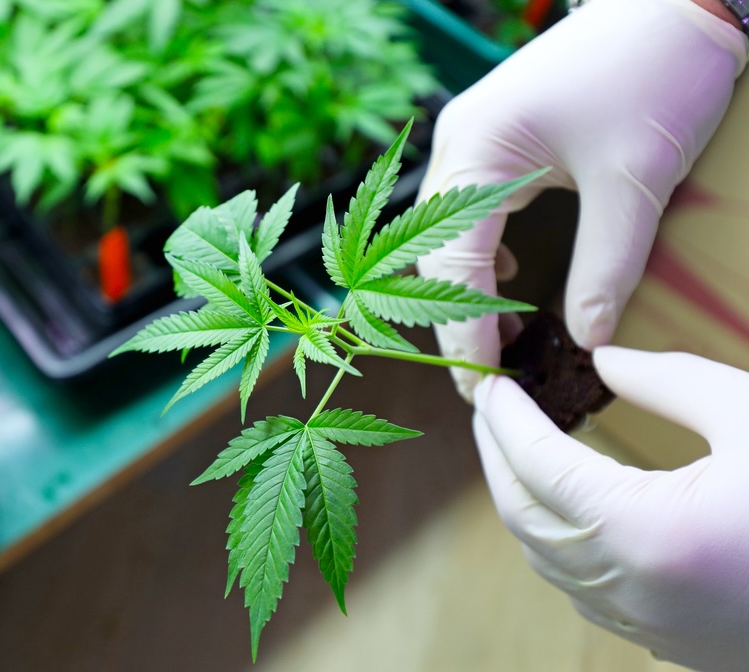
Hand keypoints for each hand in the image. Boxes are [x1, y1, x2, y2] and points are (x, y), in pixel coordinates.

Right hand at [416, 0, 747, 400]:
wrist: (676, 2)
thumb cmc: (656, 74)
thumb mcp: (634, 180)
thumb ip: (607, 266)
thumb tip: (588, 341)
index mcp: (479, 149)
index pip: (450, 261)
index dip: (462, 330)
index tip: (481, 386)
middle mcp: (458, 143)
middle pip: (431, 250)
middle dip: (452, 317)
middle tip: (484, 378)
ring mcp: (470, 136)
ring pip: (441, 231)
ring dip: (460, 287)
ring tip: (495, 339)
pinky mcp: (491, 136)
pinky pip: (462, 208)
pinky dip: (475, 254)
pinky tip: (506, 278)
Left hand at [473, 346, 748, 670]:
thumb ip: (670, 383)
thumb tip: (605, 360)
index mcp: (645, 532)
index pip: (537, 465)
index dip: (505, 419)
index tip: (490, 383)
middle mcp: (632, 589)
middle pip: (524, 516)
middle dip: (498, 457)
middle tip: (492, 409)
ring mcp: (649, 626)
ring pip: (547, 560)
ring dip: (522, 501)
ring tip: (519, 449)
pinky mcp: (671, 643)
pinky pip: (582, 589)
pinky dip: (558, 543)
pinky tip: (568, 508)